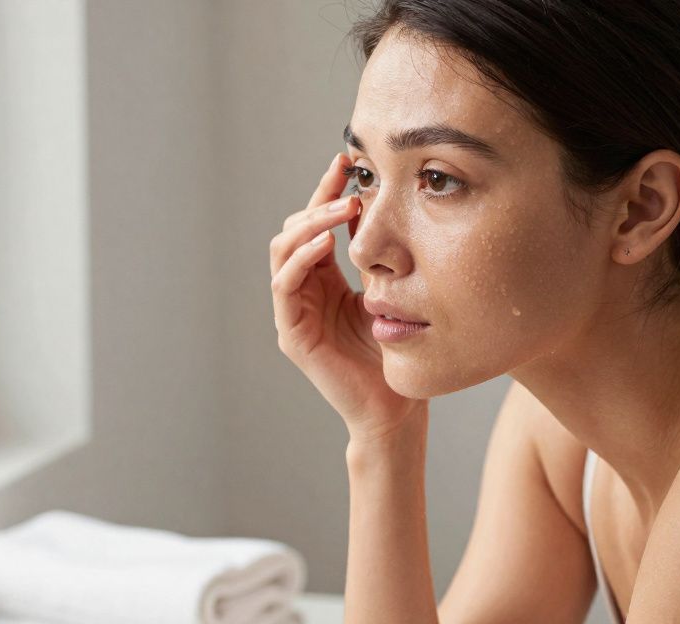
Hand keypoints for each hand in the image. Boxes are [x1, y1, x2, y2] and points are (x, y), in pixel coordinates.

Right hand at [269, 154, 419, 438]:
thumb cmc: (397, 350)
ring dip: (309, 225)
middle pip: (294, 230)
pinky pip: (285, 287)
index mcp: (324, 279)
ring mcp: (295, 312)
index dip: (327, 191)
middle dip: (318, 201)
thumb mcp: (390, 287)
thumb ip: (377, 252)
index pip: (316, 225)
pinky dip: (300, 260)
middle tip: (349, 183)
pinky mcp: (293, 334)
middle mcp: (305, 291)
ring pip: (282, 252)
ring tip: (341, 208)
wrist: (396, 406)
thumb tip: (381, 201)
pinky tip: (324, 244)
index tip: (347, 162)